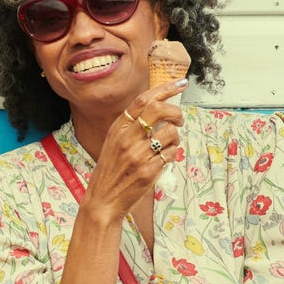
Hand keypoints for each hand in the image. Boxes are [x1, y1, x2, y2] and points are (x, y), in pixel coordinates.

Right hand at [83, 79, 186, 226]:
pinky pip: (171, 154)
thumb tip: (159, 108)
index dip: (165, 89)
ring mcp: (138, 155)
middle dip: (175, 112)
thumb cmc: (111, 171)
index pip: (143, 100)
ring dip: (175, 138)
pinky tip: (163, 160)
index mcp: (118, 129)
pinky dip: (172, 155)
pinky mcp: (148, 171)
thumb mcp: (114, 143)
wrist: (103, 200)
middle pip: (159, 110)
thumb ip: (131, 126)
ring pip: (170, 133)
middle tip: (178, 121)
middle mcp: (127, 139)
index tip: (180, 83)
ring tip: (168, 146)